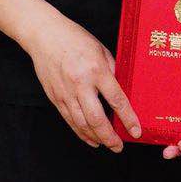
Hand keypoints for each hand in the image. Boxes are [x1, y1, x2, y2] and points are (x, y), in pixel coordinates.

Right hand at [23, 15, 140, 150]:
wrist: (44, 35)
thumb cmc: (75, 39)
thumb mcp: (101, 50)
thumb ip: (112, 71)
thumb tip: (124, 89)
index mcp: (96, 70)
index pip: (116, 100)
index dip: (127, 118)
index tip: (136, 131)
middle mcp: (81, 84)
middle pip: (97, 119)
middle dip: (110, 137)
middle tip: (119, 146)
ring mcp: (66, 92)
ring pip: (82, 123)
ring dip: (96, 138)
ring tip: (107, 145)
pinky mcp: (55, 97)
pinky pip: (69, 120)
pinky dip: (80, 132)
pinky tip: (90, 139)